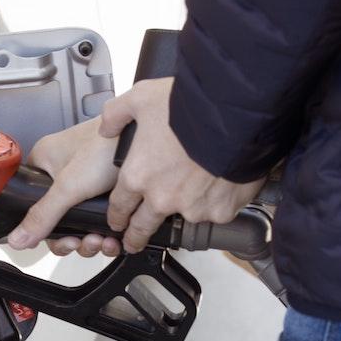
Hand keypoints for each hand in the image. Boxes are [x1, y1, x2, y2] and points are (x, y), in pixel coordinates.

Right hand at [6, 118, 123, 256]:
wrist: (148, 139)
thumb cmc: (108, 145)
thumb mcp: (69, 186)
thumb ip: (43, 215)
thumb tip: (17, 239)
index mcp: (44, 163)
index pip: (32, 205)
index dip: (46, 230)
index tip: (64, 240)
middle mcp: (63, 173)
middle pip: (59, 219)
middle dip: (74, 238)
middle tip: (85, 242)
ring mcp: (86, 182)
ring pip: (81, 222)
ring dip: (92, 239)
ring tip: (103, 240)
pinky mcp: (107, 188)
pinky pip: (100, 219)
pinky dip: (106, 233)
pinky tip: (114, 237)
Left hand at [99, 78, 264, 251]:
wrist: (233, 115)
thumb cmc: (189, 106)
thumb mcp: (141, 98)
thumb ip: (117, 115)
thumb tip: (107, 128)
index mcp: (139, 175)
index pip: (119, 207)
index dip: (116, 216)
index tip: (118, 221)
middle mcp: (162, 197)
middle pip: (142, 227)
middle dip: (136, 237)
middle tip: (135, 242)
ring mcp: (192, 208)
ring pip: (184, 217)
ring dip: (185, 208)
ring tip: (194, 190)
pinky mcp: (220, 211)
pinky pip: (215, 212)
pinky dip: (216, 201)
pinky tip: (219, 182)